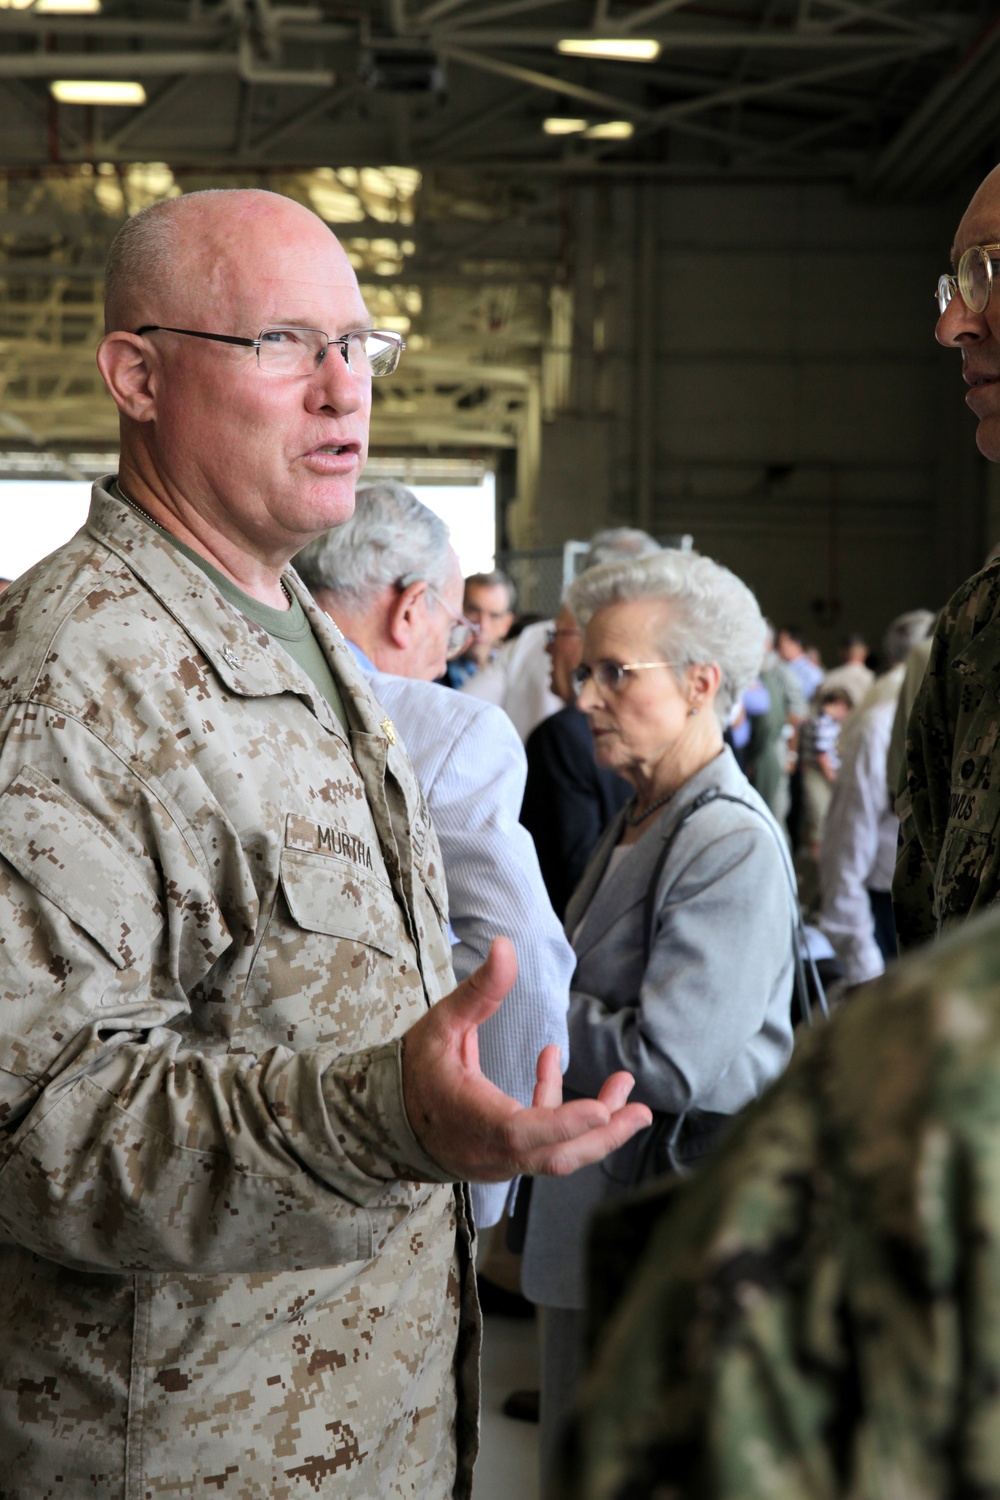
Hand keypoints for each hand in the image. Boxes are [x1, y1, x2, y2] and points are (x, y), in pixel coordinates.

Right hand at [402, 936, 652, 1181]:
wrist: (387, 1119)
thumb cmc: (415, 1069)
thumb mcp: (441, 1024)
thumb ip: (479, 990)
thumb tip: (505, 946)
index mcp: (470, 1118)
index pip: (521, 1130)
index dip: (563, 1122)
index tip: (601, 1110)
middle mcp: (489, 1149)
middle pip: (554, 1156)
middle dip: (602, 1136)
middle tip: (640, 1112)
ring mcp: (500, 1160)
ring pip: (556, 1156)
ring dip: (596, 1130)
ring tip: (627, 1096)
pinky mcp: (507, 1158)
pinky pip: (544, 1144)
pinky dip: (561, 1114)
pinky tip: (552, 1062)